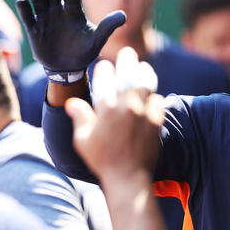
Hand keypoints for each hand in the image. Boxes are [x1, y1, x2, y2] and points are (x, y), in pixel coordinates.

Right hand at [15, 0, 125, 71]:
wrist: (69, 68)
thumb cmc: (85, 50)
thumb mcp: (98, 39)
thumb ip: (108, 26)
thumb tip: (124, 15)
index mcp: (74, 11)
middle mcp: (58, 11)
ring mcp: (45, 20)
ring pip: (39, 1)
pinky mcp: (34, 31)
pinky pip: (29, 18)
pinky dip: (25, 10)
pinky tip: (22, 1)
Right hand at [65, 47, 163, 180]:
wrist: (128, 176)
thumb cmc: (102, 160)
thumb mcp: (83, 140)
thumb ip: (80, 117)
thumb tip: (71, 103)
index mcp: (106, 109)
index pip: (105, 80)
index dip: (105, 70)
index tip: (105, 66)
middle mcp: (126, 107)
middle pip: (128, 75)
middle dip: (127, 61)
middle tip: (128, 52)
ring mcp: (144, 113)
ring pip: (147, 84)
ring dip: (145, 72)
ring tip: (144, 66)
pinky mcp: (157, 121)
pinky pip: (158, 101)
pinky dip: (155, 95)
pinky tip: (153, 92)